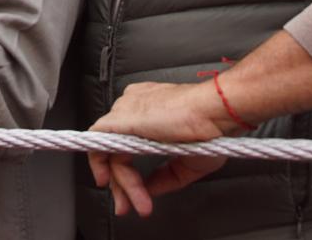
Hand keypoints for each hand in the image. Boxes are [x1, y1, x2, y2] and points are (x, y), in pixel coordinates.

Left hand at [88, 81, 229, 217]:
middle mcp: (133, 106)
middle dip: (121, 182)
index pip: (127, 142)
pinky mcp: (120, 119)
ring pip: (109, 151)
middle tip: (127, 205)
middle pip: (116, 149)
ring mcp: (125, 111)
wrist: (213, 112)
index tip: (136, 192)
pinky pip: (97, 143)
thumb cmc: (210, 129)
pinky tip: (106, 181)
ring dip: (121, 182)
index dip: (128, 171)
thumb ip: (164, 176)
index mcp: (149, 108)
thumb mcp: (186, 160)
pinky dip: (99, 163)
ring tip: (135, 203)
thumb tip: (148, 190)